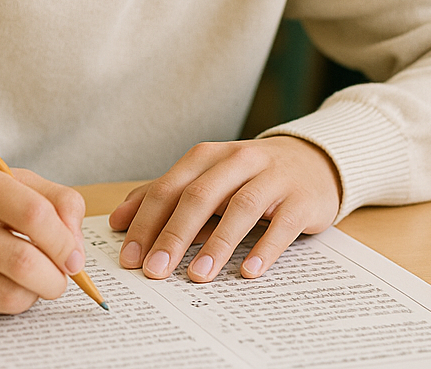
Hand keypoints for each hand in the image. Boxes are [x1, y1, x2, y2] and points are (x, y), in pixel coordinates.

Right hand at [0, 155, 85, 319]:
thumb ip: (47, 197)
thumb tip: (76, 241)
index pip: (33, 212)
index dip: (64, 240)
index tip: (74, 256)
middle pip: (23, 261)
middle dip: (55, 278)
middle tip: (60, 279)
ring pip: (6, 294)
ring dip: (31, 296)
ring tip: (30, 284)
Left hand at [108, 137, 340, 283]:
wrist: (312, 160)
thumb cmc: (248, 175)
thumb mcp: (207, 177)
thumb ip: (164, 195)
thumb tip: (118, 220)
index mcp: (208, 156)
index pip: (170, 188)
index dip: (146, 221)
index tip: (129, 257)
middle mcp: (238, 161)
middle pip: (200, 196)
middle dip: (174, 235)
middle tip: (155, 272)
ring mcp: (272, 178)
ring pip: (240, 207)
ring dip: (217, 243)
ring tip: (198, 275)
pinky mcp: (301, 199)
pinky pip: (282, 225)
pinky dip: (264, 248)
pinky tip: (248, 271)